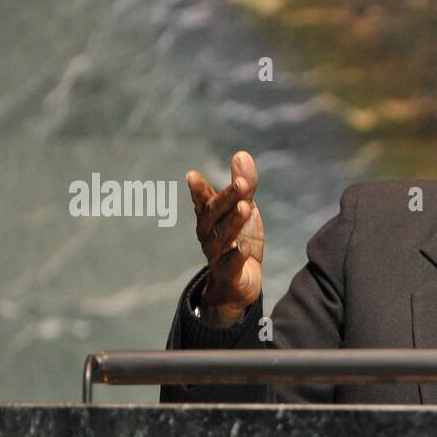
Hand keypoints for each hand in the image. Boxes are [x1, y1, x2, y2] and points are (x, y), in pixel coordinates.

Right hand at [187, 150, 264, 327]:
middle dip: (227, 198)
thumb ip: (244, 185)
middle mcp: (208, 234)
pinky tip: (244, 247)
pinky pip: (230, 264)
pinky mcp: (228, 273)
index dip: (198, 189)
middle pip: (215, 215)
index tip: (191, 176)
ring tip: (245, 207)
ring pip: (223, 237)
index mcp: (210, 217)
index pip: (203, 201)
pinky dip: (236, 256)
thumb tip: (242, 154)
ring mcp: (216, 254)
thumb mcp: (245, 210)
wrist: (241, 282)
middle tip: (241, 183)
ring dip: (233, 222)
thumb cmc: (239, 239)